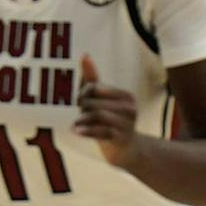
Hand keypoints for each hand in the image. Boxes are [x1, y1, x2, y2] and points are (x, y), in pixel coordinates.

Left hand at [74, 53, 139, 167]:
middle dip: (82, 108)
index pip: (95, 87)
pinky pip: (100, 132)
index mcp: (125, 96)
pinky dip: (86, 131)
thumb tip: (84, 55)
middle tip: (78, 114)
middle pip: (94, 102)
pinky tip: (76, 131)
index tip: (79, 101)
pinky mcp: (120, 138)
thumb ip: (92, 80)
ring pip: (97, 115)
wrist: (125, 150)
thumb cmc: (109, 121)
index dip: (82, 93)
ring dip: (82, 119)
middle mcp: (129, 108)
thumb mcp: (102, 100)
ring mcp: (127, 124)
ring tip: (76, 124)